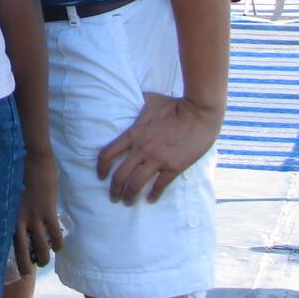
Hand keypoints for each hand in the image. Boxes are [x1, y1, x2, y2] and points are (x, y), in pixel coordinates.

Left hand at [12, 150, 62, 272]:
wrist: (33, 158)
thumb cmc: (19, 171)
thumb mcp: (10, 193)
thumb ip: (11, 207)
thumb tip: (12, 216)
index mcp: (7, 214)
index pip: (5, 240)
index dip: (8, 253)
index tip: (8, 261)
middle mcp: (18, 220)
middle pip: (22, 252)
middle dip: (25, 266)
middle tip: (27, 273)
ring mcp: (33, 217)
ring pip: (41, 248)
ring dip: (44, 258)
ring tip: (45, 261)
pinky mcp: (47, 213)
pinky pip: (55, 236)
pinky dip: (58, 245)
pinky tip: (58, 246)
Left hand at [97, 91, 221, 203]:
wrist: (198, 113)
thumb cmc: (174, 104)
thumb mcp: (149, 100)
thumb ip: (136, 102)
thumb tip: (129, 95)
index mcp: (132, 134)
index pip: (107, 154)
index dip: (100, 167)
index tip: (100, 175)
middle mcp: (141, 149)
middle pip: (120, 175)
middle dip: (114, 189)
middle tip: (113, 197)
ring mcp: (157, 159)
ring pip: (136, 184)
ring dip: (130, 196)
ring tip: (127, 202)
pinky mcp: (174, 167)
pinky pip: (160, 186)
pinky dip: (153, 195)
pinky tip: (151, 200)